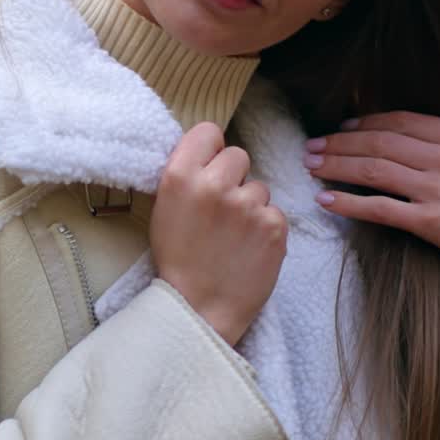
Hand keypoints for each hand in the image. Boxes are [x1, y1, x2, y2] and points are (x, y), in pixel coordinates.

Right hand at [152, 122, 288, 346]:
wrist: (199, 307)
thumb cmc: (178, 260)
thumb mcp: (164, 210)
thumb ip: (185, 177)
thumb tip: (207, 155)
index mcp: (180, 176)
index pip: (208, 131)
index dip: (210, 149)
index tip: (209, 166)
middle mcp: (214, 184)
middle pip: (238, 155)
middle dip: (232, 176)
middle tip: (221, 207)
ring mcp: (248, 205)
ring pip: (258, 186)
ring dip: (250, 204)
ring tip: (233, 235)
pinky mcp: (274, 225)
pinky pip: (274, 212)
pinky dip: (265, 227)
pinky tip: (248, 247)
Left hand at [305, 111, 439, 270]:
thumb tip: (400, 139)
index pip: (400, 122)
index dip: (364, 123)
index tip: (340, 127)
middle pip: (379, 143)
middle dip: (339, 143)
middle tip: (311, 146)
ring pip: (373, 170)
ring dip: (335, 166)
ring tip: (310, 166)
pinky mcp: (434, 222)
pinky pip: (380, 209)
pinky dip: (348, 204)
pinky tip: (325, 202)